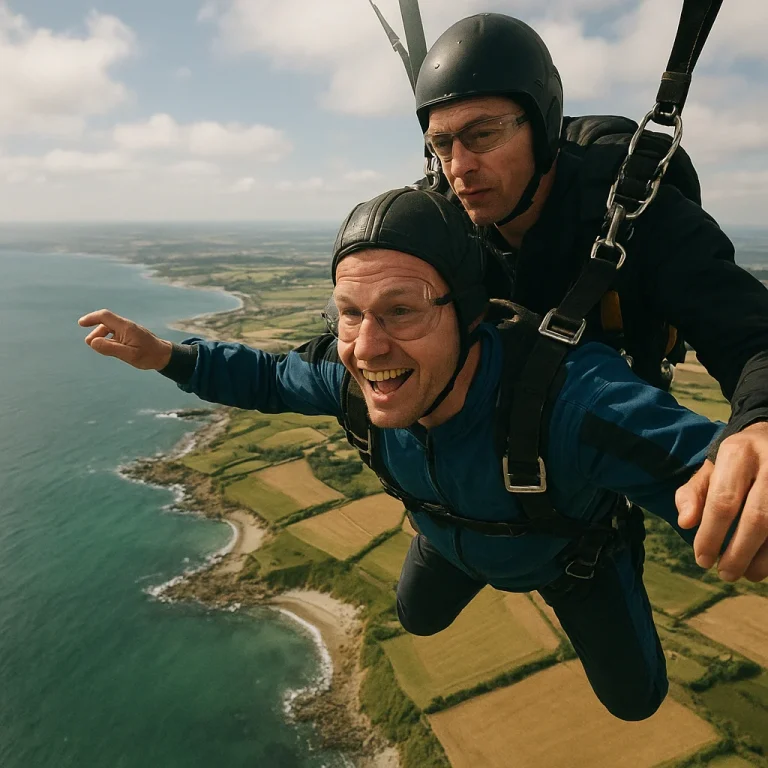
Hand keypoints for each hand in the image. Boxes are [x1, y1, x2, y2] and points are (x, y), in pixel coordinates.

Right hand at [78, 309, 172, 370]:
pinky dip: (109, 340)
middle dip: (95, 332)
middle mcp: (126, 326)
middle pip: (105, 323)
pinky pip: (115, 334)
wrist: (164, 356)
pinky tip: (110, 349)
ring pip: (110, 329)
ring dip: (102, 337)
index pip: (105, 316)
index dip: (91, 318)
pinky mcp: (130, 336)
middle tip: (91, 344)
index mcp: (126, 327)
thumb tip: (92, 342)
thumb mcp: (129, 355)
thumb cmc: (149, 356)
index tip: (81, 323)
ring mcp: (129, 331)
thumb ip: (110, 348)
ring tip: (100, 348)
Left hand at [676, 422, 767, 582]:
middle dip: (739, 553)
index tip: (702, 560)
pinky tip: (766, 564)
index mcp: (738, 454)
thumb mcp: (711, 468)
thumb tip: (685, 522)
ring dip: (764, 559)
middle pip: (758, 519)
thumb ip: (693, 494)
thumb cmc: (738, 460)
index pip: (723, 501)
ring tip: (747, 574)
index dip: (711, 535)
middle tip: (725, 574)